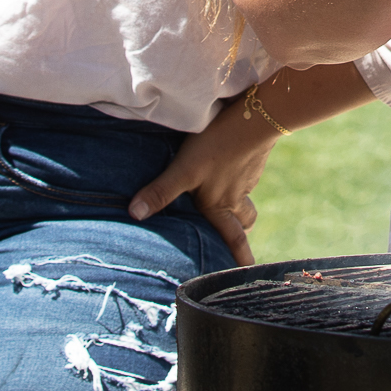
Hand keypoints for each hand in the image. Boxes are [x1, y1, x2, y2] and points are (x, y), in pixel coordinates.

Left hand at [126, 96, 283, 265]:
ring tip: (232, 200)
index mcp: (220, 205)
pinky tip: (232, 162)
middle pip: (244, 220)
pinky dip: (241, 174)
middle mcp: (236, 196)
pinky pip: (248, 173)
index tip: (248, 272)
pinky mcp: (253, 157)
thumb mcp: (184, 171)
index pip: (234, 239)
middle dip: (241, 232)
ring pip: (246, 196)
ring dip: (241, 202)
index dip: (240, 257)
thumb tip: (134, 214)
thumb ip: (161, 191)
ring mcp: (248, 176)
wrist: (255, 118)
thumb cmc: (216, 147)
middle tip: (242, 242)